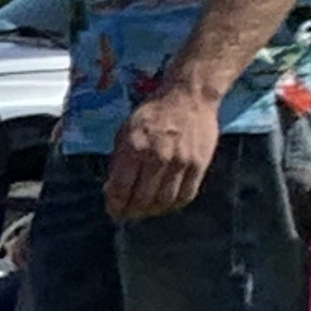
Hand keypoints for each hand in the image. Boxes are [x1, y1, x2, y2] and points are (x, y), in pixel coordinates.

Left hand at [105, 80, 221, 219]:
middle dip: (131, 212)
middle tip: (128, 214)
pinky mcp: (199, 164)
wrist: (188, 96)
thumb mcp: (124, 132)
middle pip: (142, 200)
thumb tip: (111, 191)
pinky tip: (165, 203)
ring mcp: (181, 162)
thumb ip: (118, 162)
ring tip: (146, 209)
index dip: (115, 206)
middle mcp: (157, 157)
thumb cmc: (151, 115)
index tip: (113, 210)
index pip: (120, 190)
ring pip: (164, 202)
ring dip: (152, 211)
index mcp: (134, 148)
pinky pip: (186, 195)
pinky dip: (173, 205)